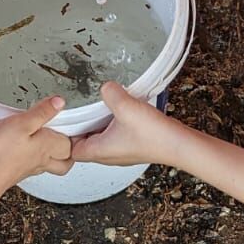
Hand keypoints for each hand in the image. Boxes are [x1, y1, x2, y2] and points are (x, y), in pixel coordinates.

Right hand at [0, 95, 72, 191]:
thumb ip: (42, 112)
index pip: (71, 142)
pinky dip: (33, 157)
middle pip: (65, 160)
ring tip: (47, 139)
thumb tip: (59, 103)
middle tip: (66, 135)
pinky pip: (32, 165)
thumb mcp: (21, 123)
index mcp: (47, 146)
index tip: (70, 119)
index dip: (73, 131)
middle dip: (69, 149)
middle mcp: (41, 160)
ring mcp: (28, 168)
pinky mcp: (15, 171)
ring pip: (50, 164)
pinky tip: (23, 148)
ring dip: (53, 154)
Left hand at [71, 83, 188, 167]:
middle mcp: (108, 156)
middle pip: (84, 144)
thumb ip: (110, 93)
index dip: (65, 137)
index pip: (70, 151)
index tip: (65, 121)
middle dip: (81, 127)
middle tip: (80, 111)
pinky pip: (115, 136)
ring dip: (98, 125)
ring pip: (100, 140)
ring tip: (100, 109)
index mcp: (99, 151)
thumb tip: (105, 87)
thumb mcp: (125, 106)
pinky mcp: (132, 147)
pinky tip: (121, 112)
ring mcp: (121, 153)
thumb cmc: (154, 135)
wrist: (179, 144)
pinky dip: (112, 125)